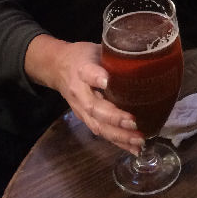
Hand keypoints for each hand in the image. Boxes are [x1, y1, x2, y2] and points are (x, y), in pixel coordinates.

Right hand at [24, 35, 144, 154]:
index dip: (97, 78)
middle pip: (95, 110)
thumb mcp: (93, 49)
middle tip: (134, 123)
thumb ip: (110, 55)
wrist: (57, 68)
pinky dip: (118, 142)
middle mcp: (80, 94)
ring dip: (119, 136)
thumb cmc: (82, 56)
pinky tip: (134, 148)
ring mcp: (82, 111)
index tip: (107, 81)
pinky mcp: (87, 120)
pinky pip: (102, 133)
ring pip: (99, 126)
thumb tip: (133, 58)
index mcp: (81, 71)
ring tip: (139, 141)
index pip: (88, 74)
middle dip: (114, 118)